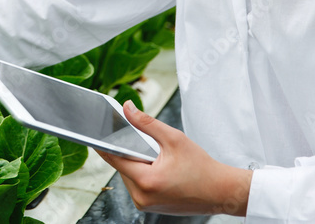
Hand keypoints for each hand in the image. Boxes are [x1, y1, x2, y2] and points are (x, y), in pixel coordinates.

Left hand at [95, 99, 252, 216]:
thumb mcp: (173, 139)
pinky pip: (137, 185)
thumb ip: (146, 123)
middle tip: (145, 144)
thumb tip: (127, 108)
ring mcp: (145, 204)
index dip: (103, 143)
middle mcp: (142, 197)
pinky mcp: (149, 206)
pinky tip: (158, 168)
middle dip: (130, 152)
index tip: (93, 132)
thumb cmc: (202, 167)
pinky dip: (143, 173)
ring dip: (136, 163)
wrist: (221, 191)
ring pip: (129, 175)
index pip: (114, 158)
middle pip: (122, 166)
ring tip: (156, 158)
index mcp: (146, 181)